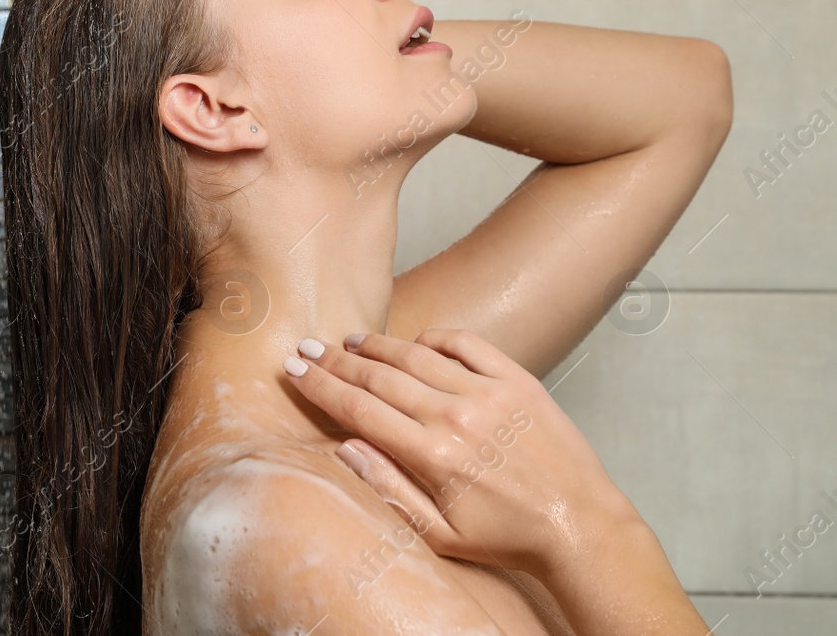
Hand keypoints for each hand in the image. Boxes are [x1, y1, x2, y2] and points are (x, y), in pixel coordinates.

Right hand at [283, 328, 640, 576]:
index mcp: (432, 456)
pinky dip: (435, 337)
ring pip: (416, 356)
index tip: (295, 369)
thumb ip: (389, 488)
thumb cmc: (507, 536)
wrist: (580, 525)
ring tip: (350, 340)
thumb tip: (346, 448)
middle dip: (336, 361)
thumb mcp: (440, 534)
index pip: (358, 410)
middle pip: (379, 377)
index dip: (320, 386)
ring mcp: (489, 394)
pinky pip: (467, 343)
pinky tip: (415, 342)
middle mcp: (456, 417)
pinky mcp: (518, 381)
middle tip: (308, 346)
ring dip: (377, 345)